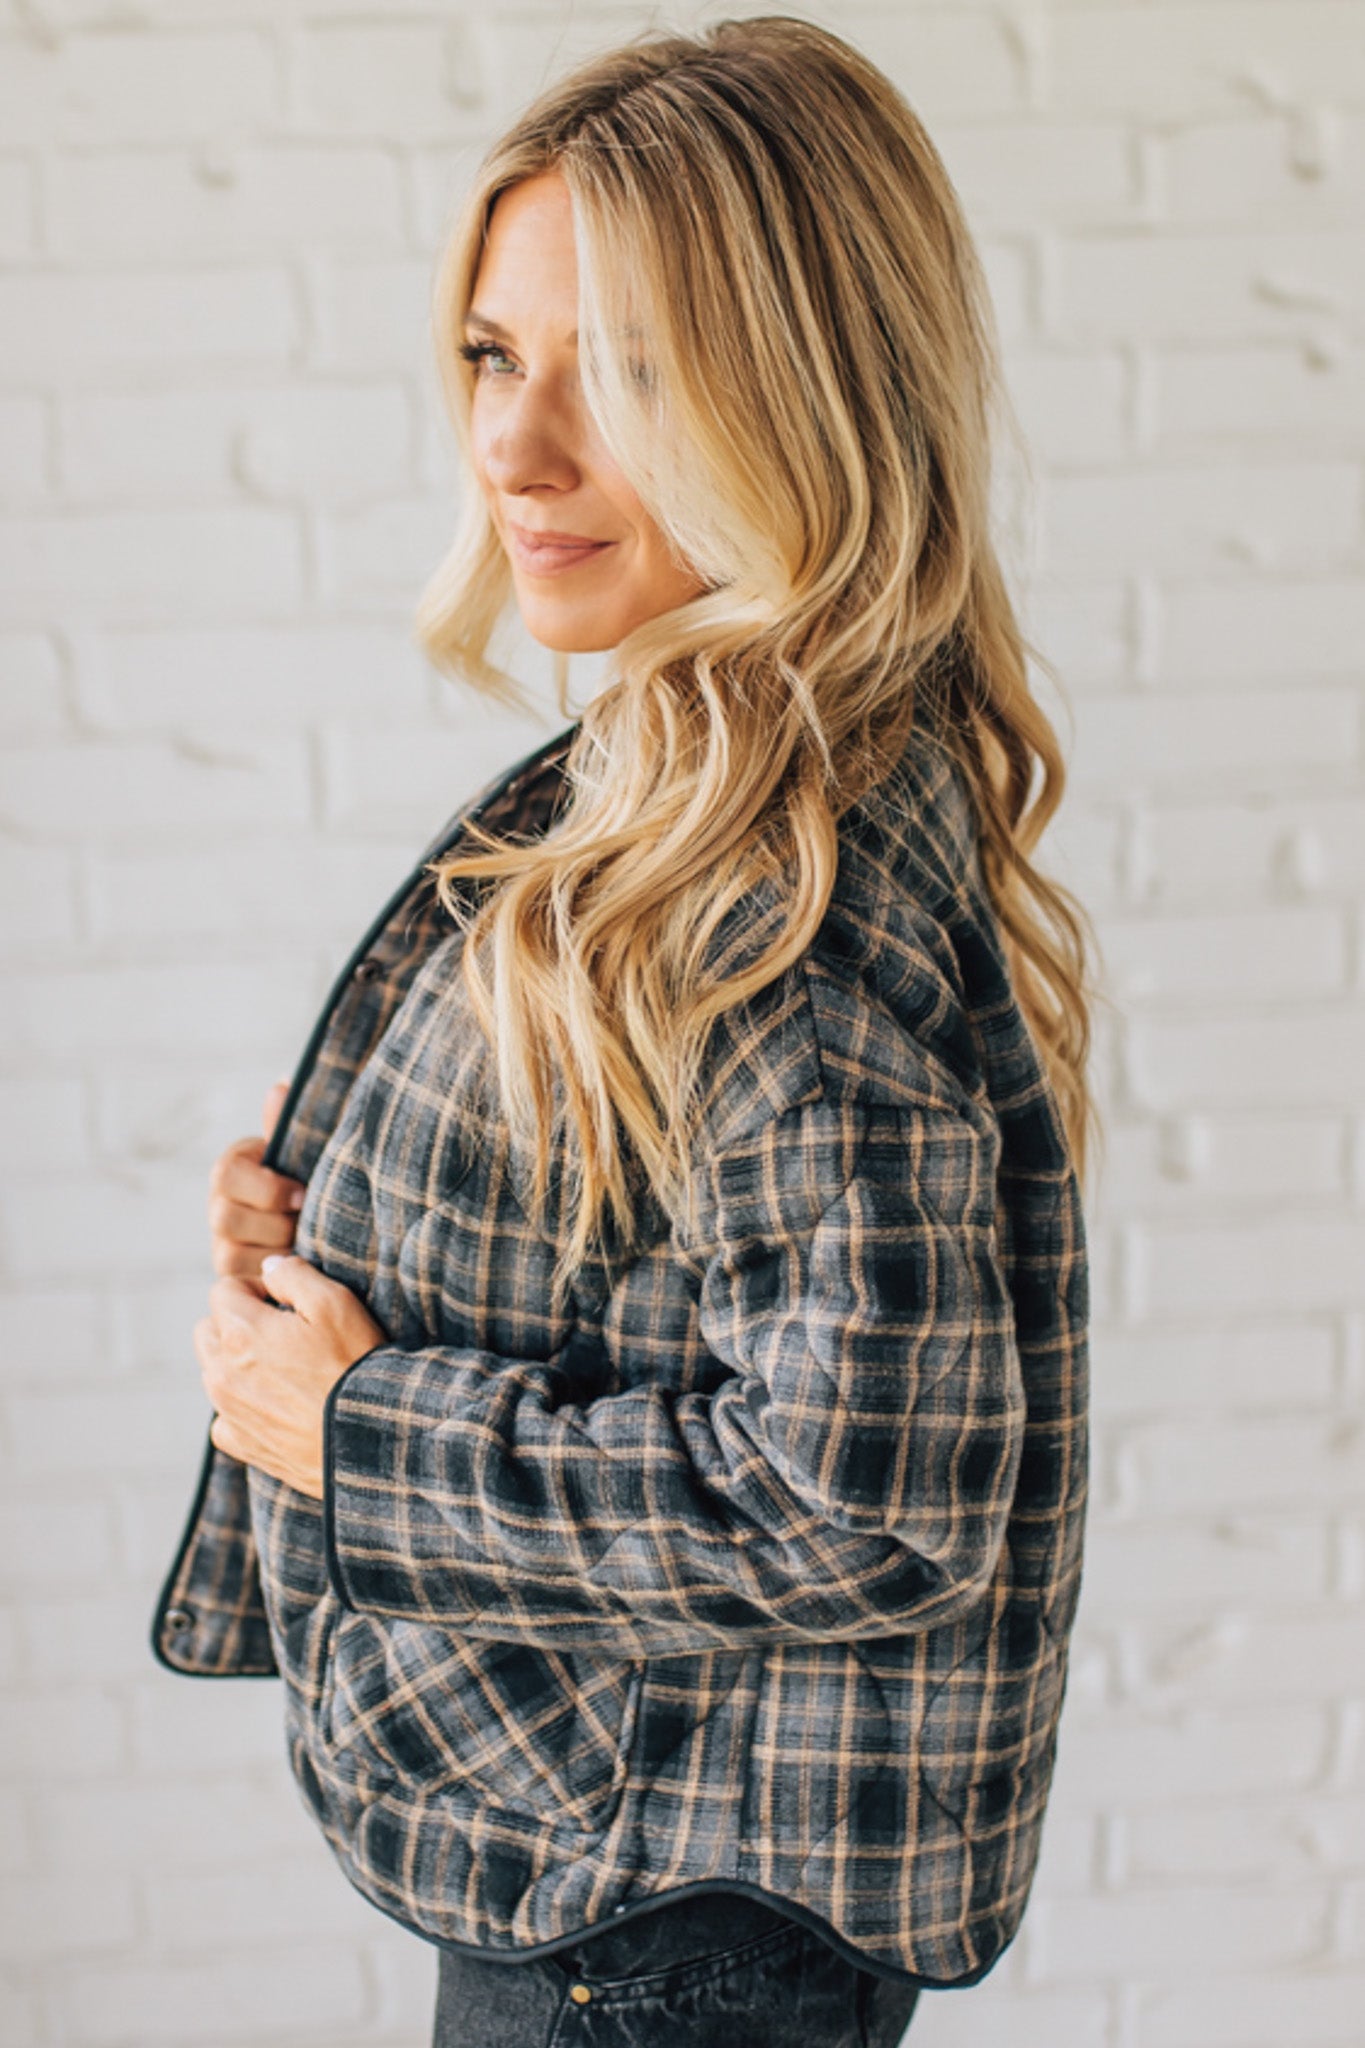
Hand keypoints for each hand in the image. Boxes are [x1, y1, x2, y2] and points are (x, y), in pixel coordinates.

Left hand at [195, 1255, 385, 1498]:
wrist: (368, 1443)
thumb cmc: (355, 1368)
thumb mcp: (336, 1303)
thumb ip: (294, 1274)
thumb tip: (269, 1267)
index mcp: (241, 1331)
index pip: (224, 1289)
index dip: (257, 1288)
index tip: (286, 1304)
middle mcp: (222, 1371)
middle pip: (209, 1328)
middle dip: (237, 1323)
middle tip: (283, 1334)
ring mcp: (227, 1410)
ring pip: (212, 1370)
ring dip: (236, 1362)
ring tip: (283, 1369)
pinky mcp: (239, 1443)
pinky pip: (223, 1415)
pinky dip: (241, 1406)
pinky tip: (276, 1406)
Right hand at [208, 1081, 305, 1277]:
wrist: (324, 1222)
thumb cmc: (313, 1179)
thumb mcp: (304, 1154)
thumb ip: (288, 1125)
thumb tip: (281, 1085)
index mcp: (233, 1169)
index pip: (225, 1176)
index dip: (266, 1189)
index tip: (302, 1193)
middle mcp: (219, 1206)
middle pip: (224, 1219)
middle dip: (273, 1224)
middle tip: (306, 1224)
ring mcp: (222, 1244)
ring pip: (231, 1255)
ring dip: (275, 1251)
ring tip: (305, 1246)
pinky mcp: (234, 1278)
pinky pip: (242, 1283)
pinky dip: (273, 1279)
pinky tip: (299, 1270)